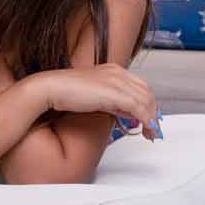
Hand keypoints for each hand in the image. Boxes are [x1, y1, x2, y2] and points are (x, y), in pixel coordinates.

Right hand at [35, 64, 162, 140]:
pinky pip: (140, 109)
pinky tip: (147, 131)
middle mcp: (118, 73)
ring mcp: (117, 81)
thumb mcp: (95, 95)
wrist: (51, 88)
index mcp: (113, 70)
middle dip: (153, 113)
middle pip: (147, 93)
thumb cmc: (65, 93)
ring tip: (151, 134)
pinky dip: (147, 121)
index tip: (148, 118)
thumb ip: (111, 100)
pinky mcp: (115, 93)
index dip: (148, 104)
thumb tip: (125, 113)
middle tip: (152, 130)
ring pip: (147, 101)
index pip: (140, 86)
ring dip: (152, 120)